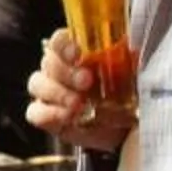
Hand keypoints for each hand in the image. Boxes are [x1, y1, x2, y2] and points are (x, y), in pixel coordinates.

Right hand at [27, 30, 135, 152]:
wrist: (126, 129)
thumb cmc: (127, 96)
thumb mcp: (133, 76)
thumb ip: (130, 63)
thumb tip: (135, 52)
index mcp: (76, 53)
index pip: (60, 40)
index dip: (65, 45)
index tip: (79, 53)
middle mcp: (58, 69)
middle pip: (49, 61)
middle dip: (66, 71)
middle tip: (86, 81)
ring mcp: (48, 92)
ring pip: (37, 84)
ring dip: (57, 92)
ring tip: (78, 103)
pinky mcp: (45, 116)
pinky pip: (36, 112)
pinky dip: (50, 114)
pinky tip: (68, 117)